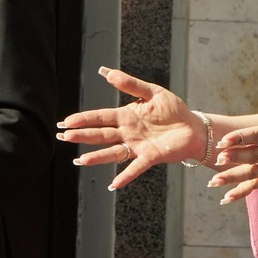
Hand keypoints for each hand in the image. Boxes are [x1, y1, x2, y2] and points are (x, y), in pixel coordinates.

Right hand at [58, 66, 211, 190]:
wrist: (193, 127)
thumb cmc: (174, 110)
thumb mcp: (153, 92)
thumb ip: (131, 84)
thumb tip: (107, 73)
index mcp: (126, 116)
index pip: (100, 117)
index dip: (83, 119)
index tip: (66, 121)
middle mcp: (128, 133)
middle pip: (101, 134)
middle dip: (82, 135)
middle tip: (64, 137)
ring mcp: (137, 146)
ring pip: (113, 152)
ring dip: (97, 157)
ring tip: (80, 160)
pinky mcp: (151, 156)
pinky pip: (136, 168)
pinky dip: (125, 176)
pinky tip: (114, 184)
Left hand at [207, 83, 257, 202]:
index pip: (255, 136)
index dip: (239, 138)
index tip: (224, 140)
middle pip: (251, 156)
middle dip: (234, 158)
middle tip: (217, 158)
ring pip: (250, 173)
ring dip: (232, 178)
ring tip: (213, 182)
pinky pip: (255, 185)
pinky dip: (240, 193)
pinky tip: (224, 199)